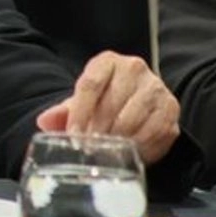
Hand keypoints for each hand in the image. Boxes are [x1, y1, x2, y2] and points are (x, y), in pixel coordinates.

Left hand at [35, 50, 179, 163]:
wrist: (134, 101)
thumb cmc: (103, 100)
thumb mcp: (81, 102)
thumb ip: (62, 112)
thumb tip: (44, 121)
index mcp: (107, 62)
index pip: (90, 84)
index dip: (80, 112)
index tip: (73, 134)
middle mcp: (134, 68)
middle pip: (112, 103)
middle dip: (97, 130)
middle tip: (88, 149)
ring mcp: (156, 88)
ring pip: (133, 119)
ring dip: (118, 140)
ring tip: (107, 153)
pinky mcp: (171, 109)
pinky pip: (155, 132)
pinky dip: (140, 147)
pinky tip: (129, 154)